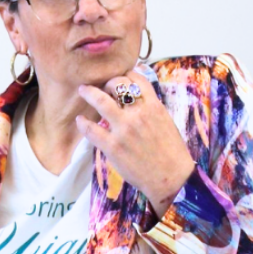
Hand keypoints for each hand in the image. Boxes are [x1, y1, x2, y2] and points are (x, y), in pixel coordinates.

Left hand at [75, 69, 195, 218]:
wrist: (171, 178)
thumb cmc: (172, 154)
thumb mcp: (166, 123)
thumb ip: (152, 109)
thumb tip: (141, 100)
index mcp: (153, 106)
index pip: (136, 78)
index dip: (125, 75)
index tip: (119, 77)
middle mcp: (138, 114)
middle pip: (117, 84)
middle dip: (107, 83)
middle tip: (102, 87)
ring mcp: (124, 130)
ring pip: (101, 101)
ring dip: (89, 93)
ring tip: (83, 91)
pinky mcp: (112, 147)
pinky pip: (92, 130)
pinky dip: (83, 123)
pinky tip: (80, 121)